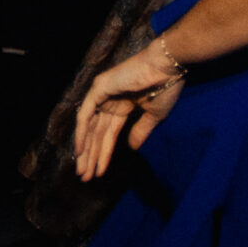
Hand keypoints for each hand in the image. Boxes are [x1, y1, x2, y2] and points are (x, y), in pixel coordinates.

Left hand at [73, 41, 187, 182]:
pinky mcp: (99, 88)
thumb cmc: (165, 88)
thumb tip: (131, 148)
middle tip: (85, 177)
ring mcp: (102, 94)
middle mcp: (109, 101)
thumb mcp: (154, 116)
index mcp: (122, 106)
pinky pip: (86, 114)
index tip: (99, 173)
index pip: (108, 134)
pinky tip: (80, 150)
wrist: (167, 69)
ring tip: (83, 171)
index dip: (103, 154)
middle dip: (91, 156)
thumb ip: (140, 131)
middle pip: (96, 134)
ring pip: (89, 127)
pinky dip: (82, 132)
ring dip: (85, 150)